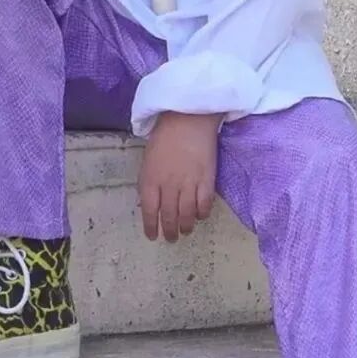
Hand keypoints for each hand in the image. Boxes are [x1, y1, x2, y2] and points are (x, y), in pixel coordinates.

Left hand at [138, 112, 219, 242]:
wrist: (188, 118)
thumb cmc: (165, 136)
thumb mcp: (149, 159)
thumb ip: (151, 181)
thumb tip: (154, 201)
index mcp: (150, 179)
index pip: (149, 211)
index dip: (151, 227)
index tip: (152, 236)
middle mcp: (168, 185)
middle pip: (169, 216)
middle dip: (170, 231)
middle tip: (171, 238)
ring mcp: (188, 184)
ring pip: (187, 215)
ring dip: (186, 227)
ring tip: (186, 231)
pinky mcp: (207, 180)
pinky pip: (204, 205)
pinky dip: (202, 214)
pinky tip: (200, 215)